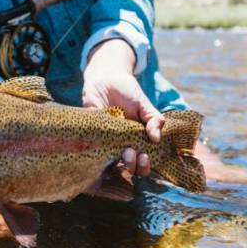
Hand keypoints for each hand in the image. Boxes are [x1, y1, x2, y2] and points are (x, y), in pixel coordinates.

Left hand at [83, 38, 161, 177]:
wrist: (104, 78)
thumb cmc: (127, 92)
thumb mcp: (143, 103)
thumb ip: (153, 118)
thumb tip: (157, 139)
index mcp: (137, 141)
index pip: (142, 163)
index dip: (144, 166)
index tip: (144, 156)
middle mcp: (121, 146)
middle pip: (127, 169)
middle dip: (131, 166)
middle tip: (130, 152)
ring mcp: (104, 143)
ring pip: (110, 165)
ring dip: (117, 163)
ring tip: (122, 151)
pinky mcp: (89, 137)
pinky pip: (90, 151)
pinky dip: (95, 152)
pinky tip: (101, 145)